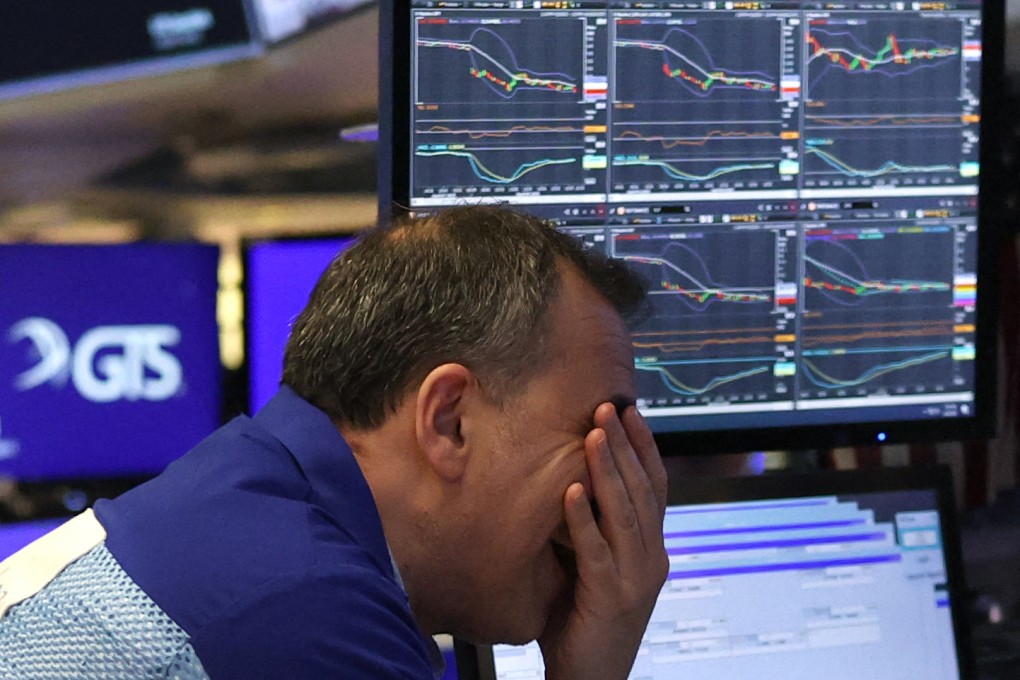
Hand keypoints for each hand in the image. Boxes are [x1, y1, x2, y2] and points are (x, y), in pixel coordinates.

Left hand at [538, 403, 668, 679]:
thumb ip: (594, 530)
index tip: (630, 411)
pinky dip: (584, 520)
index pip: (655, 487)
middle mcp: (652, 560)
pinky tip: (571, 492)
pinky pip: (596, 553)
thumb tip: (571, 478)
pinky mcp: (610, 600)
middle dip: (625, 446)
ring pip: (625, 514)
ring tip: (594, 435)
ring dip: (608, 471)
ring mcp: (635, 581)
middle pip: (643, 491)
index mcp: (651, 549)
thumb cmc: (584, 622)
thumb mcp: (596, 567)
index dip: (644, 447)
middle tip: (608, 408)